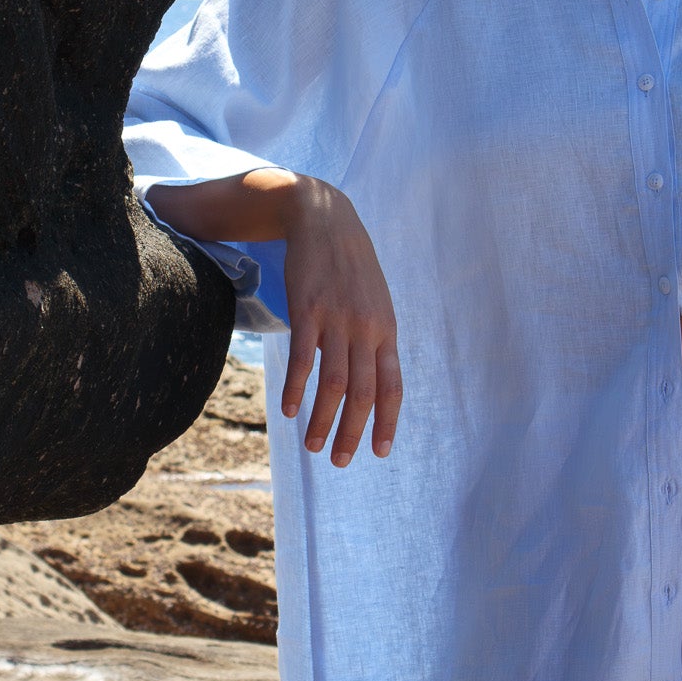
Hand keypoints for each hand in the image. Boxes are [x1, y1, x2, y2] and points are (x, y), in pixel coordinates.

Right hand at [277, 176, 400, 466]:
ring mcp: (337, 320)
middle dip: (352, 432)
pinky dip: (297, 389)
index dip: (386, 422)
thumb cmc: (351, 266)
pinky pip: (304, 359)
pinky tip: (290, 411)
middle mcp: (366, 329)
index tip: (379, 451)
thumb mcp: (374, 301)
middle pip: (362, 393)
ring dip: (323, 420)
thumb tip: (371, 379)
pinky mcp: (308, 310)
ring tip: (313, 446)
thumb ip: (375, 339)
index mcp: (386, 331)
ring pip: (333, 383)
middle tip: (341, 462)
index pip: (392, 386)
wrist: (325, 218)